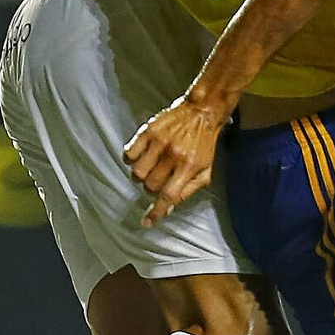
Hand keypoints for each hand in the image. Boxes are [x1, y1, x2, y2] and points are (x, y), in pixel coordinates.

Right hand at [123, 92, 228, 226]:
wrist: (201, 112)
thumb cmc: (204, 144)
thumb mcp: (205, 171)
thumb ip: (188, 190)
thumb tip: (168, 208)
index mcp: (189, 167)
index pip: (168, 196)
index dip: (156, 212)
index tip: (146, 223)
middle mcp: (173, 155)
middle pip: (150, 186)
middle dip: (151, 189)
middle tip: (158, 180)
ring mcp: (159, 142)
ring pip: (137, 172)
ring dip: (140, 177)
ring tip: (149, 169)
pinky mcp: (148, 130)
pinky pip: (129, 153)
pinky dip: (131, 160)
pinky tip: (140, 157)